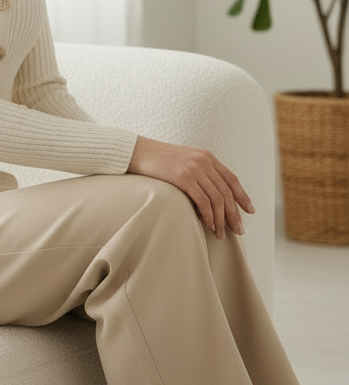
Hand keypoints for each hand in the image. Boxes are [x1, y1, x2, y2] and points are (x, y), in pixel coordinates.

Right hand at [127, 136, 255, 238]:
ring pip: (217, 199)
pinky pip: (202, 201)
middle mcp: (203, 161)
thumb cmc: (156, 159)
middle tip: (238, 230)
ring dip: (221, 220)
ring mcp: (194, 168)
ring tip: (220, 233)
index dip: (242, 196)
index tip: (249, 211)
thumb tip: (210, 193)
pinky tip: (208, 225)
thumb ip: (198, 171)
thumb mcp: (182, 160)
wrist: (135, 151)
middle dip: (234, 214)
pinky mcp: (182, 177)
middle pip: (227, 192)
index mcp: (206, 156)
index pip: (231, 179)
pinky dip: (208, 216)